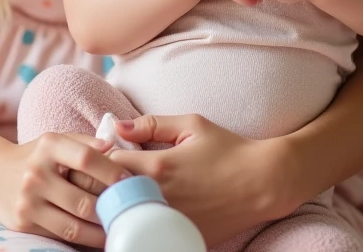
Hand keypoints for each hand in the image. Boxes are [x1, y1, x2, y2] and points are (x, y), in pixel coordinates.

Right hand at [0, 132, 126, 246]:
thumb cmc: (35, 155)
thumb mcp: (56, 139)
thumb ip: (84, 141)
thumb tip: (113, 146)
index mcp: (48, 146)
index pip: (85, 159)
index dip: (111, 172)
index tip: (130, 182)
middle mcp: (35, 173)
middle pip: (82, 200)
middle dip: (109, 210)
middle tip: (129, 213)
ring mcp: (27, 201)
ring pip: (72, 225)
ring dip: (99, 232)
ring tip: (117, 230)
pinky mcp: (22, 223)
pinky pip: (58, 236)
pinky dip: (81, 239)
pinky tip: (95, 237)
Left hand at [109, 114, 302, 245]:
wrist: (263, 183)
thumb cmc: (228, 149)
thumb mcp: (191, 125)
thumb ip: (150, 124)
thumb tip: (117, 127)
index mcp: (158, 166)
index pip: (108, 164)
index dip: (99, 158)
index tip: (101, 155)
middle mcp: (159, 197)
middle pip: (110, 196)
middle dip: (101, 186)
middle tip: (100, 179)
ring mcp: (169, 222)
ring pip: (125, 220)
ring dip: (117, 209)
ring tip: (118, 198)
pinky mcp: (180, 238)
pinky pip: (148, 235)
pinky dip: (138, 227)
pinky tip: (139, 216)